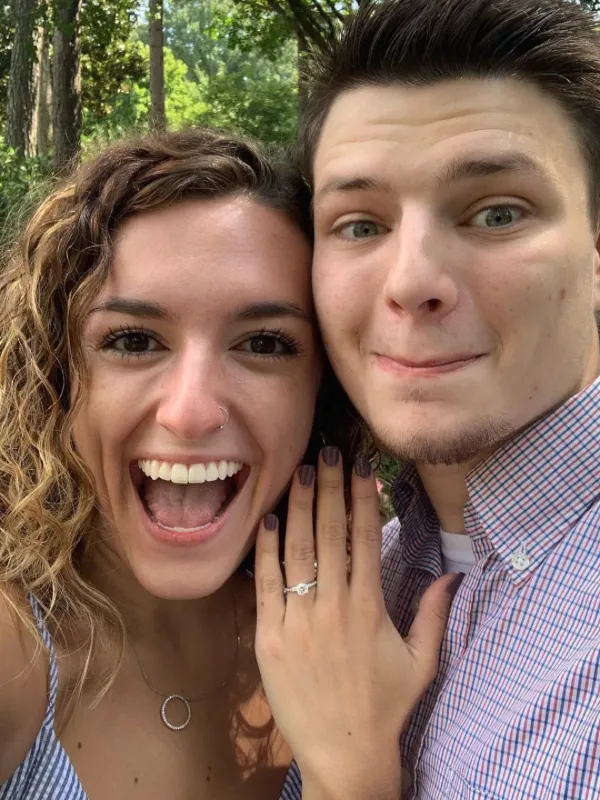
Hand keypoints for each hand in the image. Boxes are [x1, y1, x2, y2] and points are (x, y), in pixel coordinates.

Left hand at [254, 448, 461, 799]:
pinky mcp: (271, 636)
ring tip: (299, 472)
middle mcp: (334, 606)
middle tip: (326, 453)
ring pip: (297, 550)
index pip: (367, 538)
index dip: (363, 499)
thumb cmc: (385, 706)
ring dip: (298, 507)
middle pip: (330, 533)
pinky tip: (269, 520)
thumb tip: (452, 574)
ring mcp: (299, 619)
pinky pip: (267, 583)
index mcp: (370, 607)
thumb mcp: (421, 661)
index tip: (360, 468)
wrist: (343, 753)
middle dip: (328, 488)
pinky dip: (267, 549)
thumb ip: (434, 614)